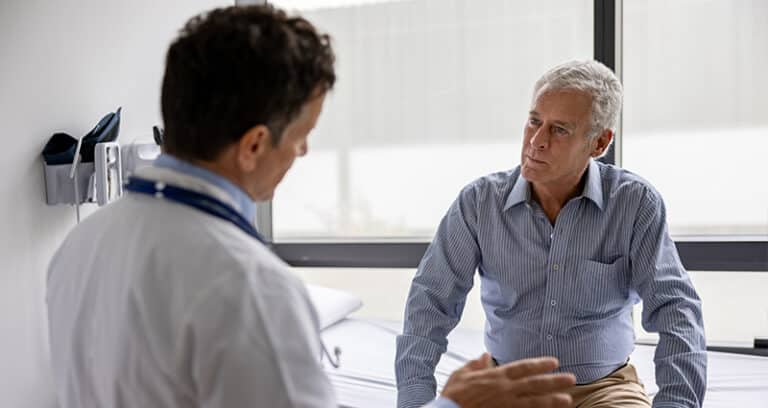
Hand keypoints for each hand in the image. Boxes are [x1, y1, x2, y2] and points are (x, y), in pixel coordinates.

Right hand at [440, 353, 574, 407]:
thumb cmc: (452, 395)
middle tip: (571, 379)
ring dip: (552, 400)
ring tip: (568, 400)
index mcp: (495, 376)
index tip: (554, 362)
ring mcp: (506, 405)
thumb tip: (485, 356)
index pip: (522, 368)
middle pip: (534, 384)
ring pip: (534, 401)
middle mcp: (504, 390)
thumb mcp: (461, 374)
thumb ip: (475, 365)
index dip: (539, 364)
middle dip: (554, 381)